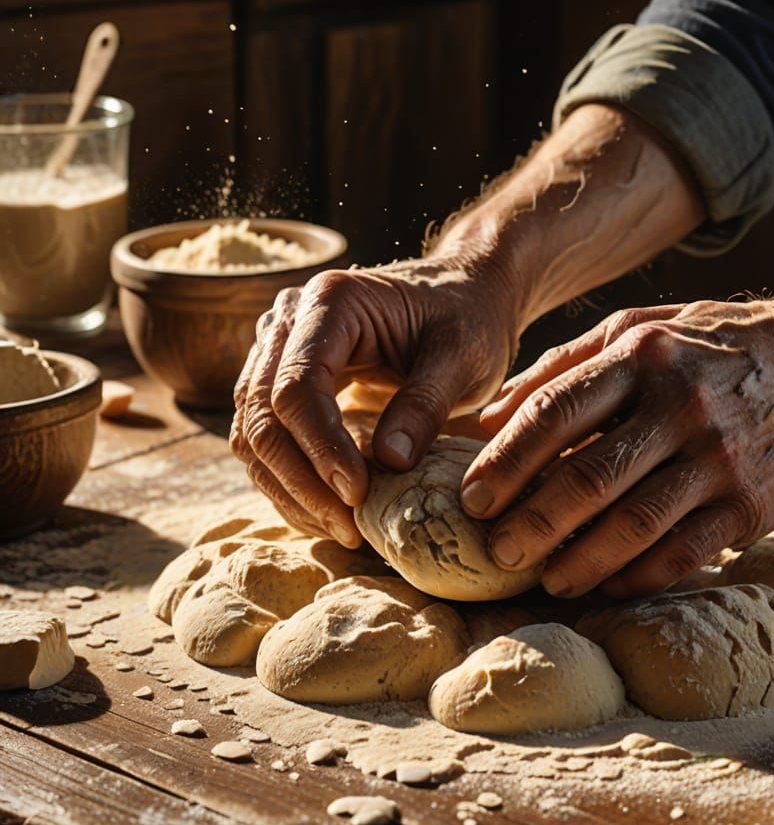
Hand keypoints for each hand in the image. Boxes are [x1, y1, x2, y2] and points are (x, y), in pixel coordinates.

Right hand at [230, 257, 517, 545]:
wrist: (465, 295)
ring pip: (253, 432)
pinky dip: (289, 481)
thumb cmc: (469, 318)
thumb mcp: (464, 356)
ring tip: (342, 528)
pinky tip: (328, 512)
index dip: (320, 447)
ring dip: (289, 489)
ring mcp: (279, 350)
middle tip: (349, 527)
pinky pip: (266, 438)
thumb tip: (389, 463)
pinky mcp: (284, 381)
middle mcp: (289, 320)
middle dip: (300, 480)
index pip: (297, 385)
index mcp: (331, 302)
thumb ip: (426, 404)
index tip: (358, 494)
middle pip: (263, 413)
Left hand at [460, 299, 773, 597]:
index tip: (471, 500)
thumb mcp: (639, 330)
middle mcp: (678, 405)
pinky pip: (684, 552)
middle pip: (587, 477)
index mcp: (640, 356)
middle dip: (531, 523)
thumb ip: (564, 366)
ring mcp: (718, 457)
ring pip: (634, 524)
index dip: (504, 462)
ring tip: (544, 579)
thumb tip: (488, 416)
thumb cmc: (713, 345)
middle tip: (496, 554)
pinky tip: (606, 585)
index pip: (553, 413)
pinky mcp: (752, 504)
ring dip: (580, 561)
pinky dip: (638, 575)